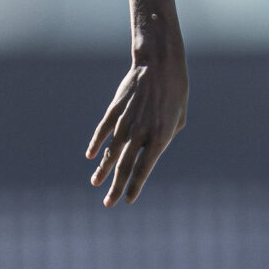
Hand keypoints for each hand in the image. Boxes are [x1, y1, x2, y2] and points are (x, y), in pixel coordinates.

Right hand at [86, 52, 188, 206]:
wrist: (159, 64)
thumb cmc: (175, 93)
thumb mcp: (178, 119)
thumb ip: (163, 140)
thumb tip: (147, 154)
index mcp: (160, 137)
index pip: (144, 169)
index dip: (134, 187)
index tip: (127, 201)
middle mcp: (141, 132)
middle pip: (125, 166)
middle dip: (116, 187)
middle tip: (108, 203)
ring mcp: (125, 121)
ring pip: (111, 151)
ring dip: (102, 169)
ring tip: (95, 183)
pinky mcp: (115, 110)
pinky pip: (103, 131)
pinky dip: (96, 144)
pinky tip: (91, 156)